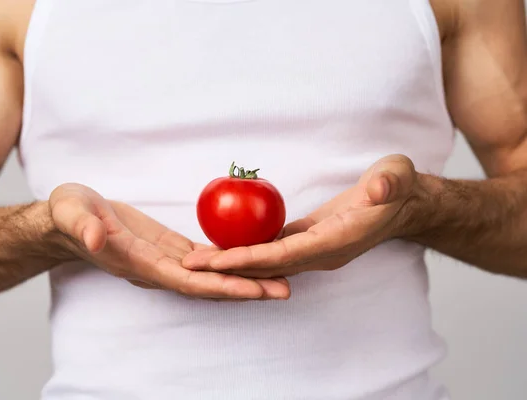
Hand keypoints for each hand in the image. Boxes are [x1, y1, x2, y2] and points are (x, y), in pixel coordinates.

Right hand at [48, 183, 289, 299]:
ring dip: (244, 277)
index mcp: (140, 263)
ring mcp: (166, 260)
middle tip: (285, 289)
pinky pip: (205, 258)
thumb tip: (96, 239)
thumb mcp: (71, 212)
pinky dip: (229, 260)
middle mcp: (158, 269)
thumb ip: (82, 227)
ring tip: (280, 277)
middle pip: (209, 284)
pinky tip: (252, 256)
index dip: (220, 286)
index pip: (187, 281)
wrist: (69, 220)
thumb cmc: (69, 214)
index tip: (252, 290)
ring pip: (212, 274)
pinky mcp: (170, 248)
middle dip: (246, 288)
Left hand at [183, 155, 416, 277]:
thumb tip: (377, 191)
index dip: (251, 259)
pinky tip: (225, 246)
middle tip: (191, 265)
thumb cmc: (398, 188)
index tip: (218, 262)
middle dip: (230, 268)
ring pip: (268, 262)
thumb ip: (388, 184)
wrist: (404, 204)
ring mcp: (314, 250)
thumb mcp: (397, 177)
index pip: (286, 255)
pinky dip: (248, 251)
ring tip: (198, 260)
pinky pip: (273, 250)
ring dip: (234, 264)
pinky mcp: (308, 240)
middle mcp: (322, 254)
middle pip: (269, 266)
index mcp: (337, 241)